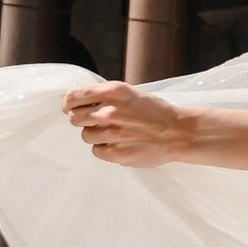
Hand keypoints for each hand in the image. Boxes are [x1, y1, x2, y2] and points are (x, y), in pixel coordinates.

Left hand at [63, 83, 204, 166]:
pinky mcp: (117, 153)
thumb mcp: (131, 94)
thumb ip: (106, 96)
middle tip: (95, 122)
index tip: (70, 108)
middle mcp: (110, 112)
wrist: (179, 133)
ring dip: (96, 135)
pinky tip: (119, 144)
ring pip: (86, 136)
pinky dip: (105, 148)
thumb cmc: (155, 112)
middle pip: (74, 118)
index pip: (73, 97)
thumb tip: (79, 101)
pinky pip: (97, 151)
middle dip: (82, 120)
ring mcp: (113, 134)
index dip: (68, 104)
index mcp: (114, 92)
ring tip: (115, 133)